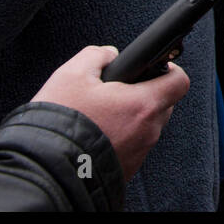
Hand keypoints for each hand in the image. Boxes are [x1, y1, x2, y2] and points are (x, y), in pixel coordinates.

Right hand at [31, 45, 188, 181]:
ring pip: (147, 126)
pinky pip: (133, 145)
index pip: (179, 82)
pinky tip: (97, 133)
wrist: (44, 170)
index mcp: (144, 105)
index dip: (169, 70)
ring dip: (131, 116)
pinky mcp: (127, 169)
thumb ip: (97, 55)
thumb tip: (110, 54)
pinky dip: (121, 136)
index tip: (152, 67)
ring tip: (102, 113)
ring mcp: (139, 152)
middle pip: (163, 104)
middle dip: (145, 93)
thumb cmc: (60, 122)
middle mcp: (148, 131)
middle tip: (118, 91)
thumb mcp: (72, 74)